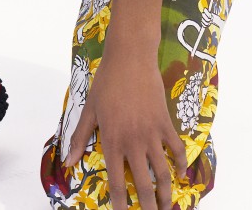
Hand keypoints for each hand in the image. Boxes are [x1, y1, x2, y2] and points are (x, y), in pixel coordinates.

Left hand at [64, 44, 187, 209]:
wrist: (130, 58)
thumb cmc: (106, 81)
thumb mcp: (90, 109)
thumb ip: (80, 137)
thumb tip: (68, 162)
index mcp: (112, 141)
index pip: (117, 183)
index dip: (120, 204)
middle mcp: (133, 142)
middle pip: (144, 185)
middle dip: (148, 206)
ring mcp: (151, 134)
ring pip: (162, 173)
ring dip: (166, 193)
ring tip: (167, 207)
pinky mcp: (165, 123)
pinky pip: (176, 148)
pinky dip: (181, 163)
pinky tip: (182, 174)